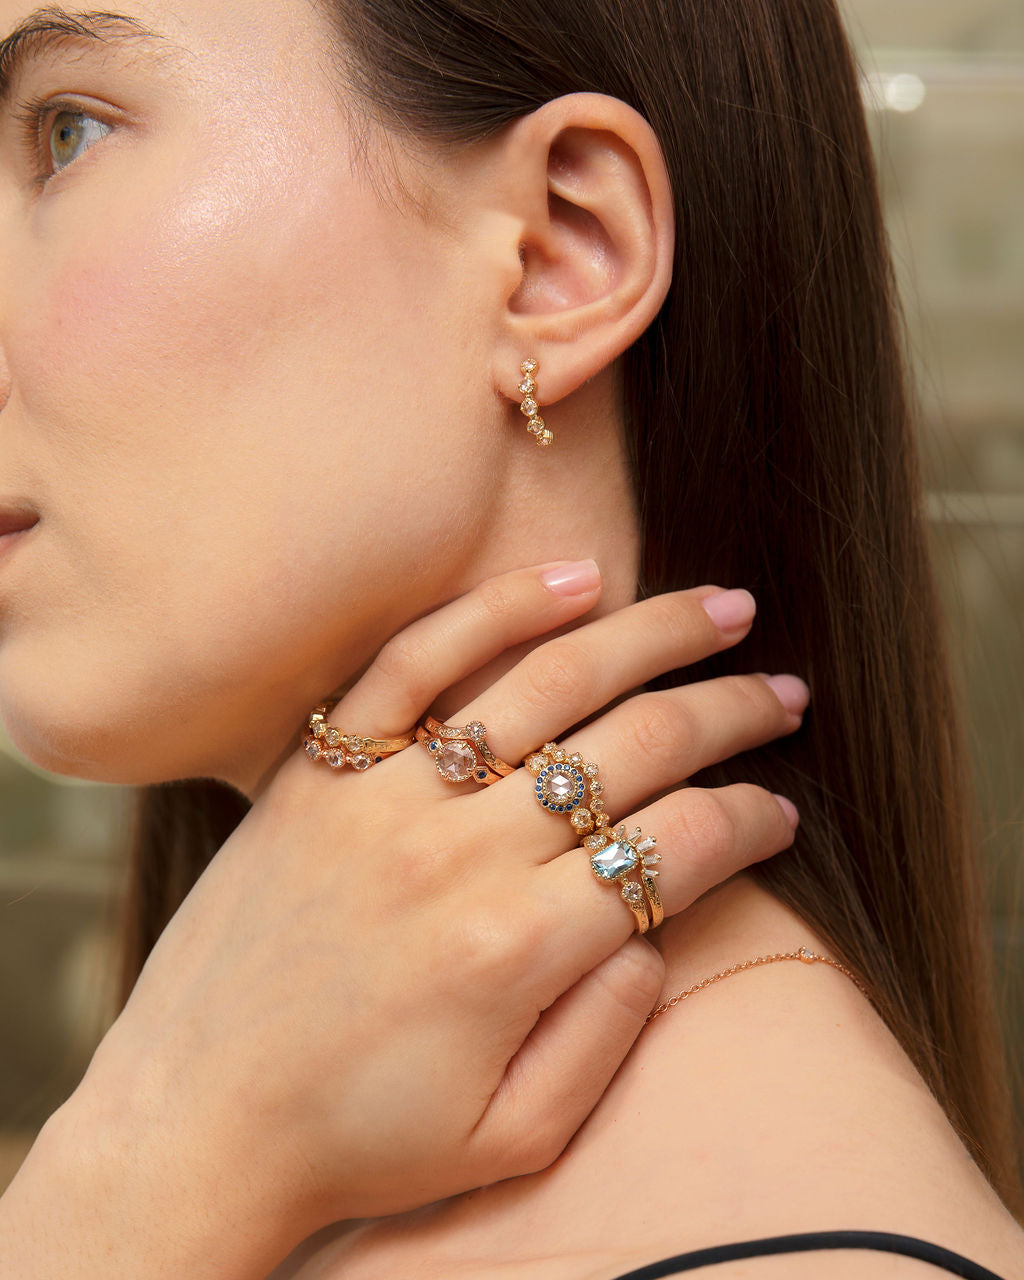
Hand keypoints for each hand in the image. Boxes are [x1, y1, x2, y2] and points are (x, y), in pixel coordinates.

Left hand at [30, 564, 805, 1275]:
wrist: (193, 1119)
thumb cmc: (357, 1140)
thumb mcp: (511, 1138)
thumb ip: (607, 1036)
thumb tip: (657, 932)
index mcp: (517, 949)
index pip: (678, 842)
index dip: (751, 816)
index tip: (780, 808)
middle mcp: (459, 852)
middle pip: (635, 744)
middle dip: (730, 711)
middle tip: (785, 692)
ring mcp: (385, 796)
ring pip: (547, 680)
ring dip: (651, 637)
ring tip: (723, 609)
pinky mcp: (321, 768)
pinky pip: (415, 660)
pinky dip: (497, 610)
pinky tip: (573, 581)